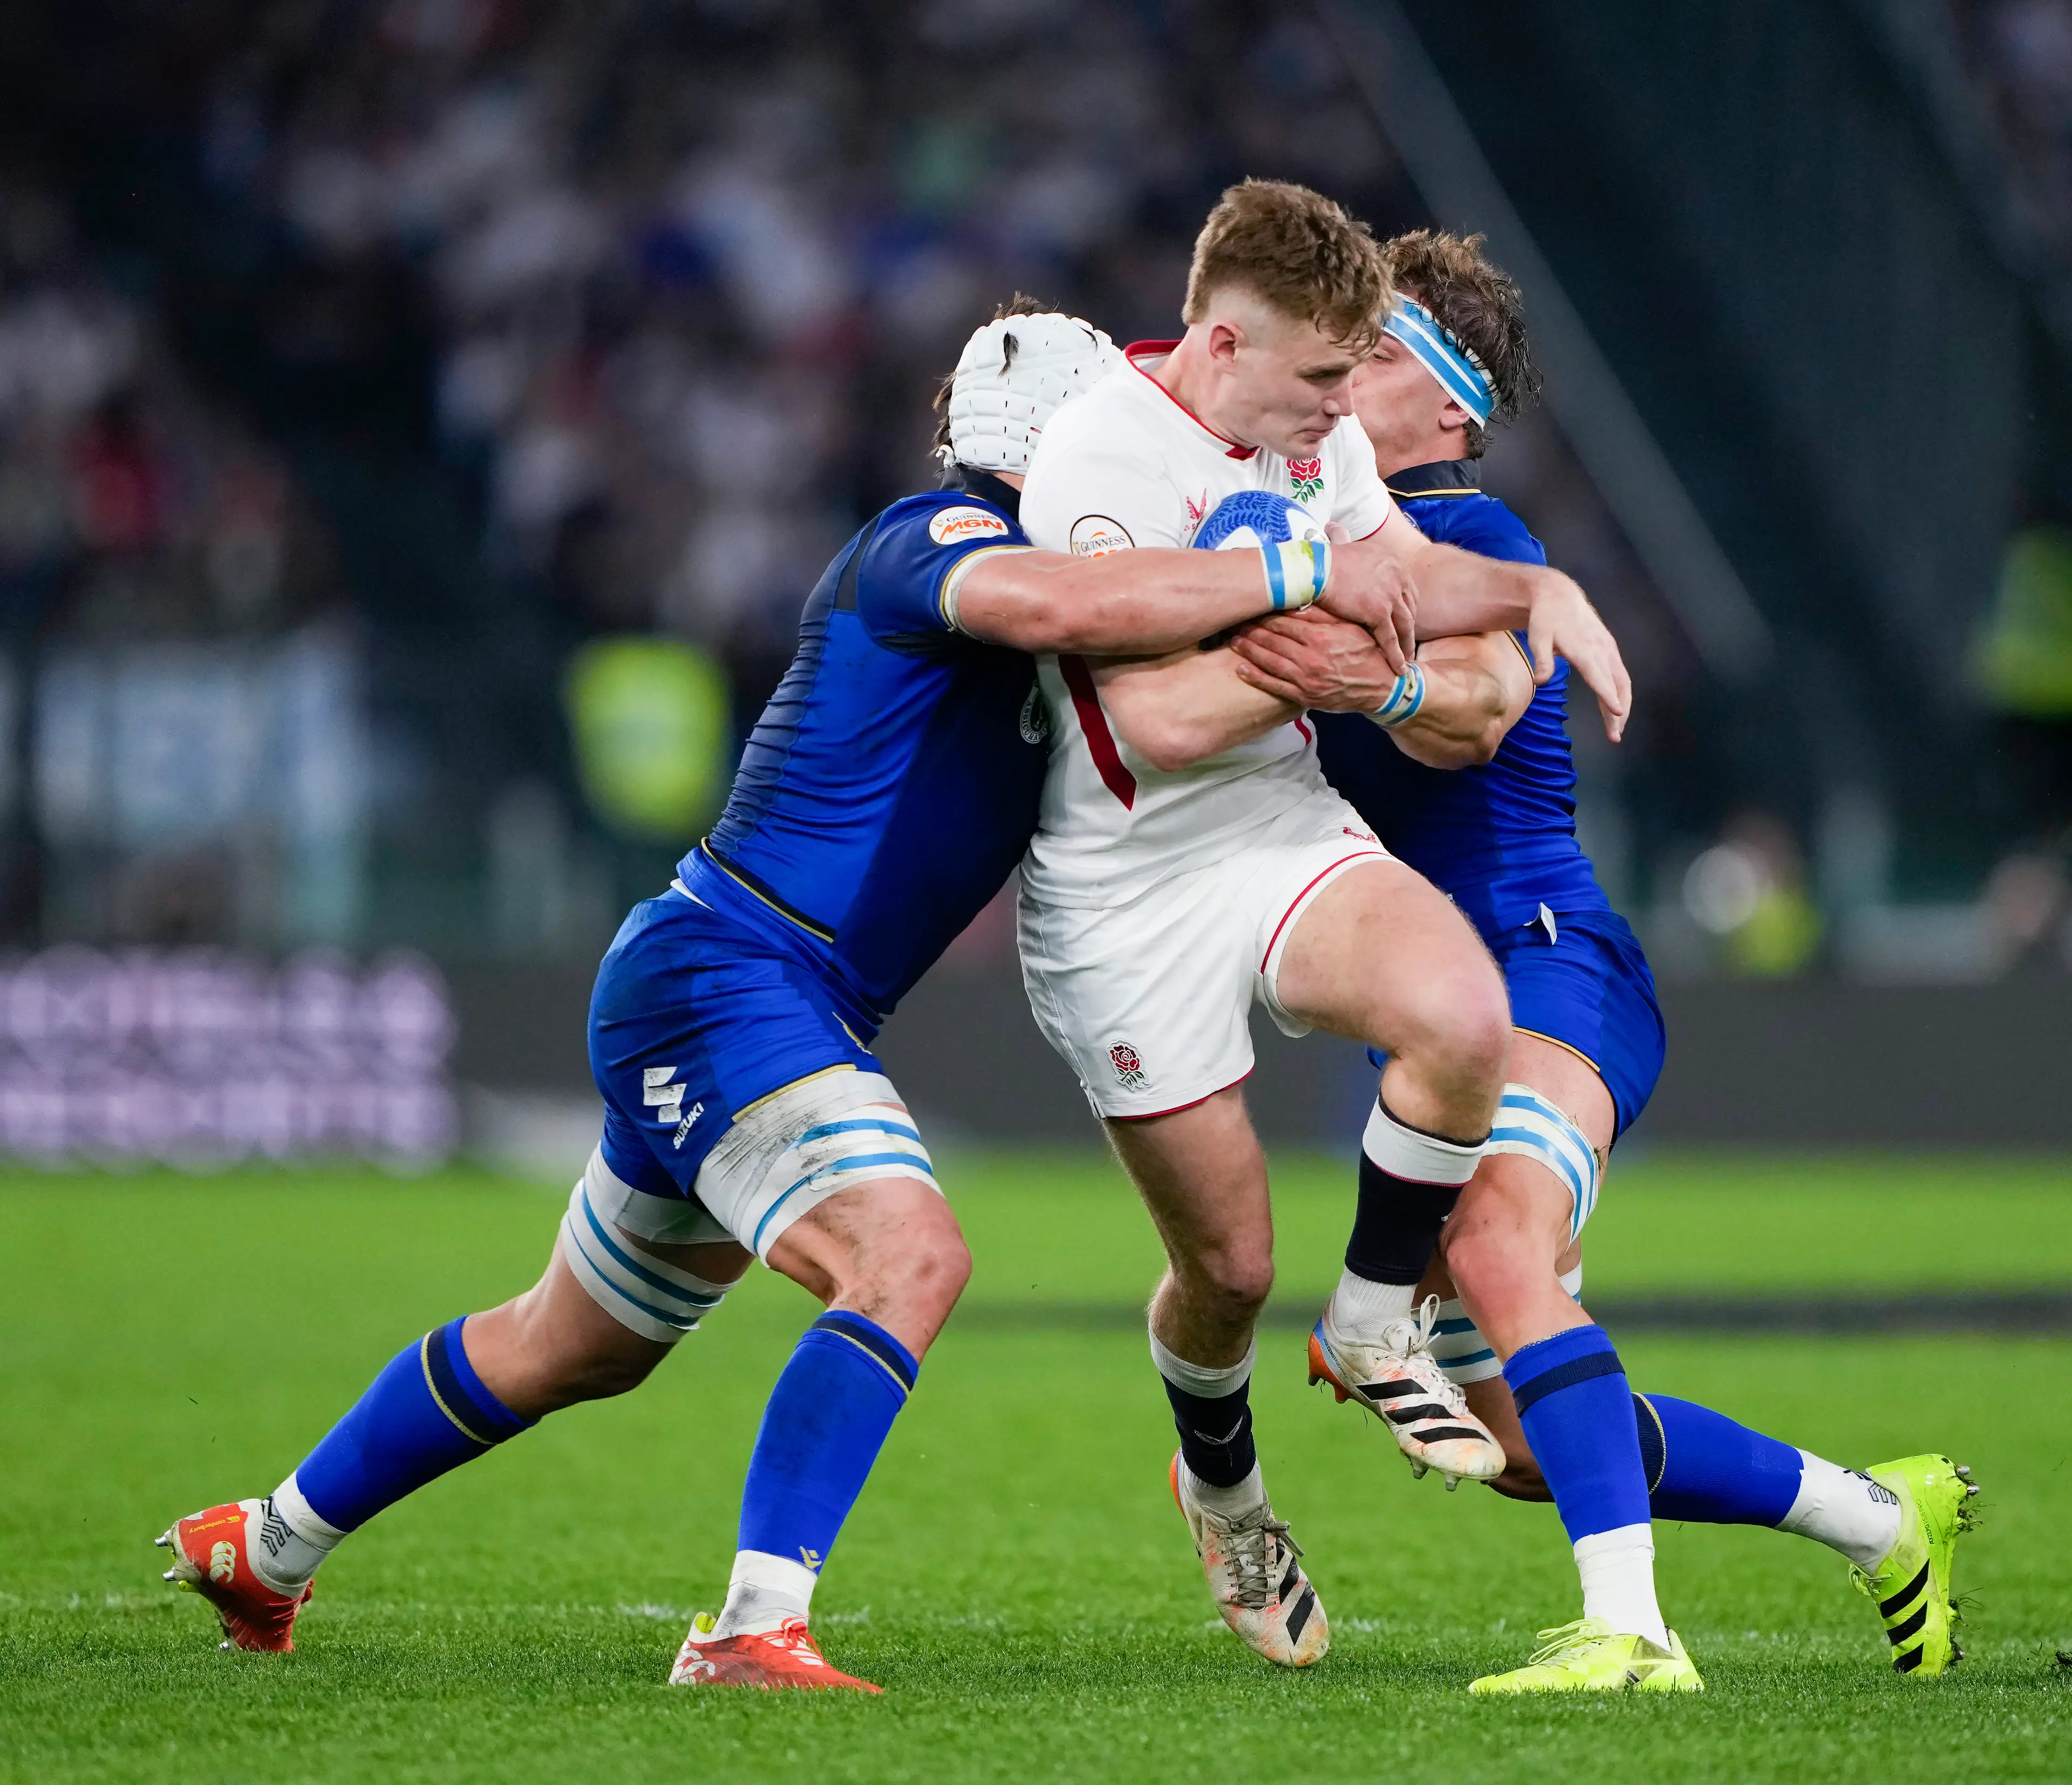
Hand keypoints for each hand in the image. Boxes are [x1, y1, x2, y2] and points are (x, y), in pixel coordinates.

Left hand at [1228, 609, 1404, 711]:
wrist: (1383, 688)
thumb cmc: (1368, 652)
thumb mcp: (1351, 627)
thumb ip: (1324, 614)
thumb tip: (1298, 597)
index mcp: (1321, 637)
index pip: (1283, 621)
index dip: (1263, 613)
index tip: (1250, 606)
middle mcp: (1311, 658)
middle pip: (1271, 640)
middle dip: (1250, 629)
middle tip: (1233, 621)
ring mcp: (1306, 680)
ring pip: (1269, 661)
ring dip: (1248, 650)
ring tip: (1232, 641)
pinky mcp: (1305, 697)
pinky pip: (1274, 686)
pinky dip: (1255, 677)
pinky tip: (1240, 669)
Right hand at [1315, 537, 1413, 673]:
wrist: (1314, 568)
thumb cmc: (1321, 559)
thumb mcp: (1342, 544)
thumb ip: (1345, 541)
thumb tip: (1333, 528)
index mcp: (1392, 562)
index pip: (1407, 589)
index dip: (1405, 608)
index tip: (1403, 622)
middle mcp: (1397, 576)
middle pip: (1410, 608)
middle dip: (1410, 628)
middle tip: (1409, 645)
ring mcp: (1390, 594)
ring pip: (1404, 626)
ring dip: (1407, 646)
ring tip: (1406, 662)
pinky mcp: (1380, 612)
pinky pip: (1391, 638)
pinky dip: (1396, 655)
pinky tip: (1398, 668)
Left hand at [1524, 573, 1631, 742]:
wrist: (1559, 596)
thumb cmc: (1545, 619)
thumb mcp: (1537, 637)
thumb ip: (1542, 659)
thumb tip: (1540, 681)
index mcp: (1585, 650)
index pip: (1600, 678)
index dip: (1608, 696)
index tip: (1617, 713)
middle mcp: (1602, 651)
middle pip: (1617, 685)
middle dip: (1618, 711)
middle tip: (1615, 736)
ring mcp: (1609, 649)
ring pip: (1623, 682)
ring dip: (1623, 706)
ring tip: (1617, 728)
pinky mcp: (1610, 649)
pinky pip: (1621, 675)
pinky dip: (1621, 694)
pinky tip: (1617, 708)